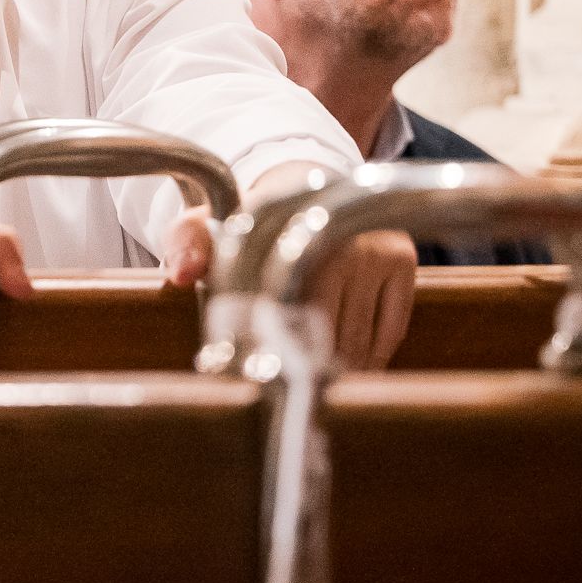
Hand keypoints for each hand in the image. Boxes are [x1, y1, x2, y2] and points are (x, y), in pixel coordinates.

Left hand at [168, 170, 416, 370]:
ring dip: (342, 372)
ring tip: (321, 384)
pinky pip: (390, 329)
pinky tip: (354, 366)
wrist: (310, 189)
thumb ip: (188, 245)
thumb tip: (179, 274)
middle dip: (308, 370)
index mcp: (286, 232)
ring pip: (359, 340)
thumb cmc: (257, 227)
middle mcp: (335, 238)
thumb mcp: (214, 227)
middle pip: (325, 336)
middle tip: (293, 392)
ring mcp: (373, 249)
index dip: (274, 351)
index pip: (282, 314)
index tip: (265, 378)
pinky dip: (374, 356)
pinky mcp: (402, 258)